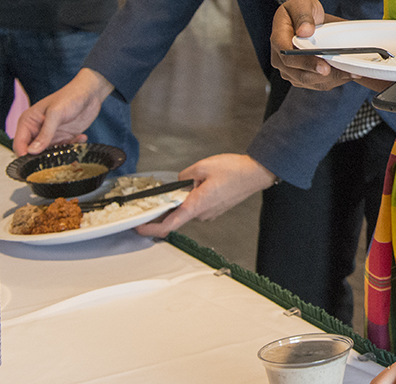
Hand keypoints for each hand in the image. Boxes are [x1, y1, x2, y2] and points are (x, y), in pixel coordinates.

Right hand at [13, 68, 113, 155]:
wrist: (91, 92)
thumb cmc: (70, 96)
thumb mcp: (55, 114)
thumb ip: (45, 134)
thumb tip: (32, 151)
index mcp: (28, 122)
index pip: (19, 144)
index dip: (23, 156)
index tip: (32, 163)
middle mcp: (37, 130)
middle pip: (33, 152)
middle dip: (43, 157)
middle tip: (56, 158)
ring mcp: (51, 135)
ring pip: (49, 153)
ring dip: (60, 153)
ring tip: (71, 144)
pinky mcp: (64, 137)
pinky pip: (64, 149)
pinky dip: (72, 147)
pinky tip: (81, 137)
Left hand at [135, 153, 276, 236]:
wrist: (256, 173)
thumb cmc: (234, 171)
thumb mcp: (203, 166)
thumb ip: (184, 176)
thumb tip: (179, 182)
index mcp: (196, 205)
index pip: (168, 225)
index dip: (151, 228)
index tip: (139, 226)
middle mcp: (202, 214)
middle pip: (176, 217)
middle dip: (168, 206)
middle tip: (160, 195)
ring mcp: (210, 213)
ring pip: (188, 210)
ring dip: (183, 199)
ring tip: (189, 182)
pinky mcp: (216, 209)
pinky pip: (199, 207)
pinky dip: (193, 199)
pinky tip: (200, 185)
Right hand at [268, 0, 359, 90]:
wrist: (304, 20)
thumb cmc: (302, 10)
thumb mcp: (303, 5)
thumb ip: (303, 16)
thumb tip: (304, 31)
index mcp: (278, 38)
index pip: (288, 55)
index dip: (306, 62)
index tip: (324, 67)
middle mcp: (279, 57)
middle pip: (299, 73)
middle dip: (323, 75)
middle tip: (345, 72)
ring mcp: (288, 69)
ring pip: (309, 81)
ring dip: (331, 79)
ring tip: (351, 73)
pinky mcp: (299, 76)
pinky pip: (316, 83)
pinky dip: (332, 81)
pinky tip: (347, 75)